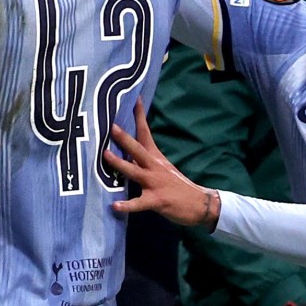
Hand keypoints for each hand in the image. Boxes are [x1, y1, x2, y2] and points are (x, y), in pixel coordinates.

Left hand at [104, 97, 220, 230]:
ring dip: (120, 164)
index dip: (139, 116)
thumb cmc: (177, 185)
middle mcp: (154, 167)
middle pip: (137, 149)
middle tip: (111, 126)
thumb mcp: (162, 167)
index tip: (134, 99)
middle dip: (124, 138)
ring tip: (105, 156)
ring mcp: (155, 183)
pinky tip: (115, 206)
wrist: (200, 204)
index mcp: (155, 158)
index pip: (146, 133)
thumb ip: (144, 159)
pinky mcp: (157, 200)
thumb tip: (125, 150)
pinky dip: (127, 205)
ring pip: (134, 171)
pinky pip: (139, 203)